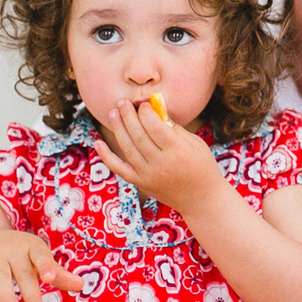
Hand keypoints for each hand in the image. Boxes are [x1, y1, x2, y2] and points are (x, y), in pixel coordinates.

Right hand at [0, 231, 82, 301]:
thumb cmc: (20, 255)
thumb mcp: (38, 260)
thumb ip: (57, 274)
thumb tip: (81, 285)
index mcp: (33, 247)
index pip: (41, 256)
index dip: (46, 266)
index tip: (50, 277)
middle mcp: (13, 250)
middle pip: (23, 274)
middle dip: (31, 294)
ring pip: (0, 277)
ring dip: (6, 295)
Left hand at [95, 99, 223, 214]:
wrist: (202, 199)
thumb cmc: (203, 166)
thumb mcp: (196, 144)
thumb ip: (175, 128)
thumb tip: (156, 111)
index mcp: (178, 151)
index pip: (155, 127)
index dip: (147, 112)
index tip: (144, 104)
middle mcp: (161, 164)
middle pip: (138, 135)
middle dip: (128, 116)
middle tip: (123, 102)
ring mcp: (148, 175)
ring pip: (127, 148)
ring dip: (118, 129)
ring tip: (113, 113)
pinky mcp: (141, 183)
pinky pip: (119, 168)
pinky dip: (106, 156)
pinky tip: (98, 143)